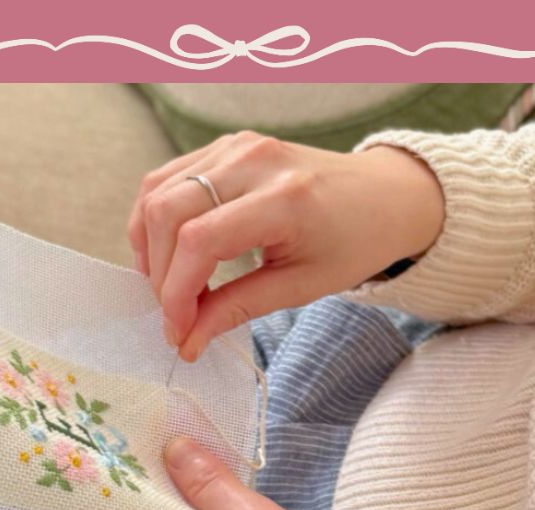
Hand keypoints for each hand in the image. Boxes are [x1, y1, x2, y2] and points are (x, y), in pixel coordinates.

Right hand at [129, 132, 443, 361]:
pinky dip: (157, 219)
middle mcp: (253, 161)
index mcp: (283, 198)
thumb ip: (238, 309)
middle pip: (167, 212)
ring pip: (157, 190)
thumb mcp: (302, 286)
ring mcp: (236, 145)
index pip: (200, 241)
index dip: (177, 293)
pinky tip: (170, 254)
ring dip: (151, 245)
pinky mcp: (226, 144)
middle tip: (176, 316)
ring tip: (168, 286)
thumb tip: (187, 341)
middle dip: (160, 274)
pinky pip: (168, 177)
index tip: (179, 332)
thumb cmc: (352, 243)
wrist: (383, 195)